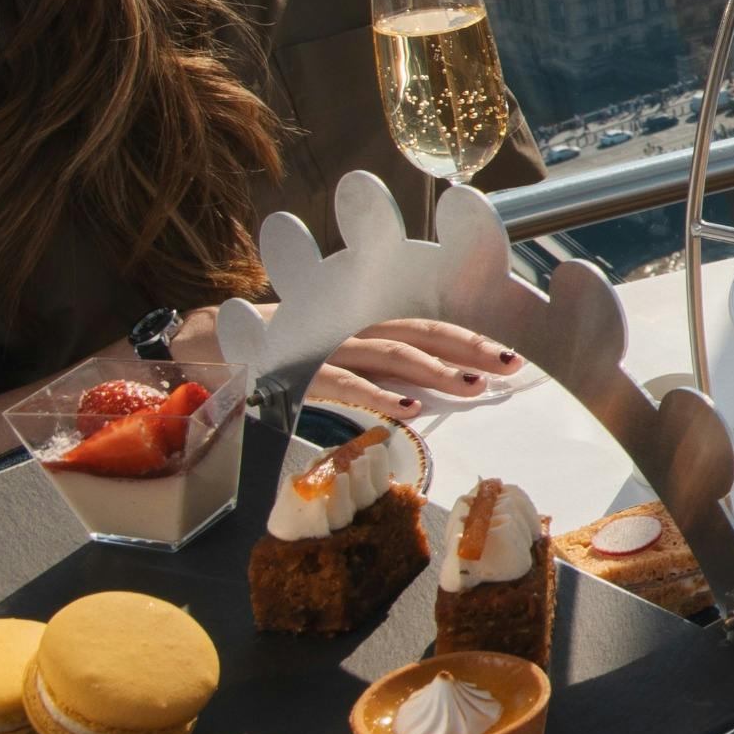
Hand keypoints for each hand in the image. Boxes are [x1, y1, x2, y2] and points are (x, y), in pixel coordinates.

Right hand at [307, 316, 519, 421]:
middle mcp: (356, 327)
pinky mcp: (303, 370)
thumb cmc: (294, 352)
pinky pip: (346, 383)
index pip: (430, 327)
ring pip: (392, 354)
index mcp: (370, 323)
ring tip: (472, 386)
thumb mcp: (346, 352)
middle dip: (468, 348)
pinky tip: (409, 410)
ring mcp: (330, 346)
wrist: (221, 345)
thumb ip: (390, 364)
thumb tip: (447, 382)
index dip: (470, 339)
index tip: (512, 356)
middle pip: (422, 333)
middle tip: (507, 364)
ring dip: (434, 370)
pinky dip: (379, 395)